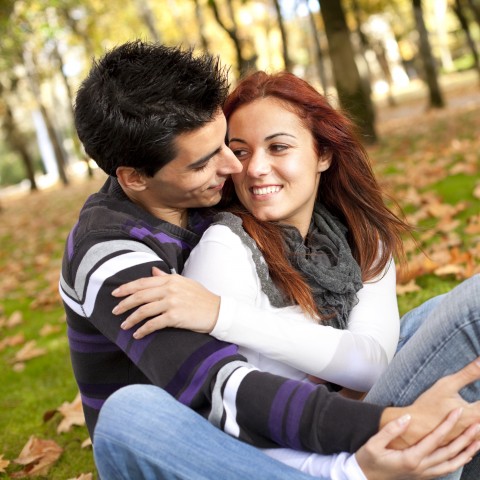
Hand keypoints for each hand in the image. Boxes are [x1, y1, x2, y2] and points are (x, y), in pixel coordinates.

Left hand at [112, 267, 219, 337]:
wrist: (218, 311)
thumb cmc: (202, 298)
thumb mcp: (184, 283)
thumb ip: (166, 277)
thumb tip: (152, 270)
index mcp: (171, 279)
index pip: (143, 282)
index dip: (127, 288)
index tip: (115, 293)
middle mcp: (170, 289)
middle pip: (140, 296)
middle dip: (124, 304)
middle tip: (115, 311)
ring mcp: (172, 302)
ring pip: (144, 310)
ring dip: (131, 319)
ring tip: (124, 326)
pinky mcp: (175, 317)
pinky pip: (153, 324)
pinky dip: (143, 330)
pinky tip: (137, 335)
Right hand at [357, 408, 479, 478]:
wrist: (363, 478)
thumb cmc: (367, 459)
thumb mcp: (374, 443)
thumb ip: (391, 430)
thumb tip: (408, 418)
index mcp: (410, 458)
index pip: (435, 439)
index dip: (447, 424)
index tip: (458, 411)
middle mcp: (421, 468)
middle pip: (449, 452)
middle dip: (465, 438)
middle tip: (477, 425)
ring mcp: (423, 474)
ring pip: (452, 464)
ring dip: (467, 451)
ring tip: (478, 440)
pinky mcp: (422, 476)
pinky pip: (446, 469)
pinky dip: (458, 462)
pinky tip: (465, 455)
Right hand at [380, 358, 479, 449]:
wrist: (414, 427)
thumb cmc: (428, 405)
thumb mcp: (446, 385)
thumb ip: (469, 373)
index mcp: (476, 414)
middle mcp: (477, 429)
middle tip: (478, 403)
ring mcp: (470, 439)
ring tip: (477, 413)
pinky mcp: (463, 443)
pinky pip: (478, 443)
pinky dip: (479, 436)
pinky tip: (476, 430)